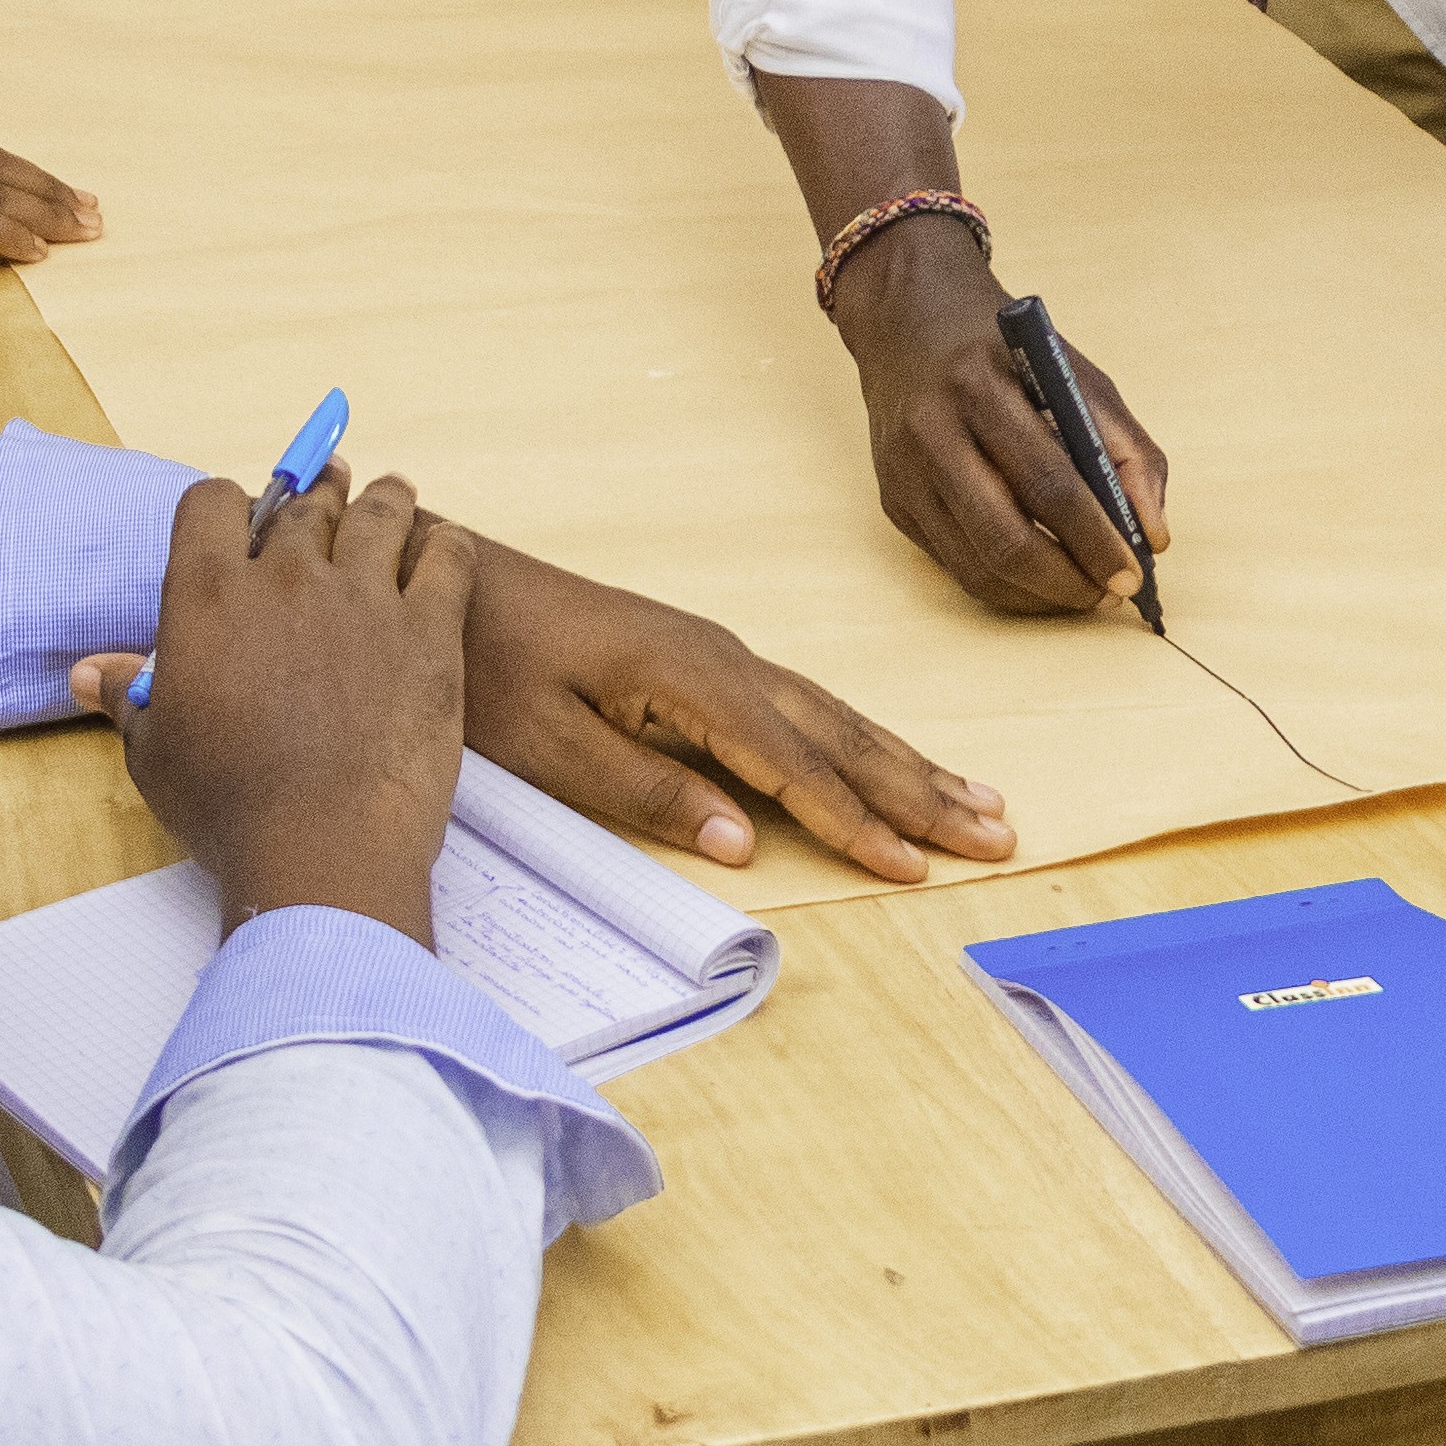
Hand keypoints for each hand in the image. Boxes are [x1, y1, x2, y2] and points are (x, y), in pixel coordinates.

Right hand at [90, 472, 468, 939]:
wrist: (322, 848)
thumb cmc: (229, 808)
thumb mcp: (156, 752)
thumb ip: (128, 695)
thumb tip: (88, 672)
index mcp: (210, 595)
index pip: (212, 502)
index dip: (227, 505)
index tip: (243, 520)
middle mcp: (288, 578)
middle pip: (304, 503)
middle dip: (314, 495)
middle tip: (325, 498)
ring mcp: (365, 598)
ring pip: (381, 513)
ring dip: (382, 501)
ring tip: (388, 498)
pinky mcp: (430, 631)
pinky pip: (448, 558)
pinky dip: (447, 545)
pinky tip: (445, 547)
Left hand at [454, 534, 1013, 878]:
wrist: (449, 579)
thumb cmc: (486, 664)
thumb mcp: (547, 743)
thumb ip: (648, 788)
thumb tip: (742, 843)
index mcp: (689, 676)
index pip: (794, 764)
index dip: (857, 822)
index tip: (914, 866)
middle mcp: (722, 658)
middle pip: (842, 736)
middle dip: (921, 791)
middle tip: (996, 836)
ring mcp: (720, 654)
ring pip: (836, 717)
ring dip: (910, 764)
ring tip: (981, 803)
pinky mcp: (706, 660)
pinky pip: (807, 705)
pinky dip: (863, 739)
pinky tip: (892, 758)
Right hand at [834, 219, 1165, 614]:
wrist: (906, 322)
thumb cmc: (1002, 351)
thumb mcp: (1076, 375)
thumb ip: (1126, 450)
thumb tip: (1152, 535)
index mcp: (982, 387)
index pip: (1049, 483)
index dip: (1096, 539)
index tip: (1134, 572)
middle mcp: (933, 433)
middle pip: (1005, 538)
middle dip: (1068, 581)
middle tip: (1109, 592)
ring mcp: (904, 474)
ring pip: (976, 566)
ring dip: (1039, 595)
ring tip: (1082, 590)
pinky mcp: (893, 503)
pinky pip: (955, 565)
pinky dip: (1006, 584)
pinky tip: (1040, 577)